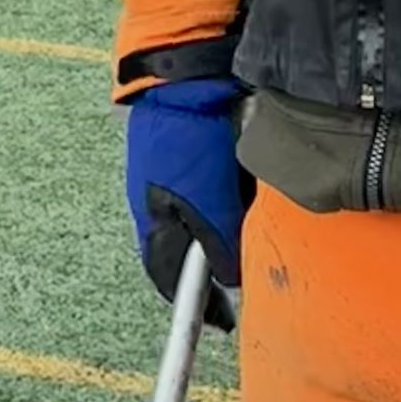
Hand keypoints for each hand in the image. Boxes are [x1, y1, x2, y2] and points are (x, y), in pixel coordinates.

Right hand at [124, 76, 250, 330]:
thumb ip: (221, 246)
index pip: (169, 279)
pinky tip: (245, 180)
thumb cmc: (190, 145)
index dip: (197, 303)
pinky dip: (227, 191)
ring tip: (247, 211)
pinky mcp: (184, 149)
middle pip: (187, 248)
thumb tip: (230, 279)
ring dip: (224, 221)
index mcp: (153, 222)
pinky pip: (209, 185)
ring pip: (201, 215)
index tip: (222, 321)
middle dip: (213, 260)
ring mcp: (167, 174)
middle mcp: (155, 201)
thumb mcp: (210, 205)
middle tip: (242, 266)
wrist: (183, 80)